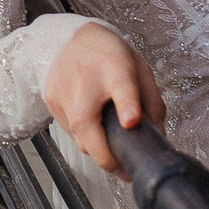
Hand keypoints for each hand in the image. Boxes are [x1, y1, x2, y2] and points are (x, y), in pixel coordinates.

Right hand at [43, 22, 164, 177]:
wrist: (72, 38)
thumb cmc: (109, 54)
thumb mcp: (139, 70)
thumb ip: (152, 103)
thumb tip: (158, 137)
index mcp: (115, 68)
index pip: (121, 86)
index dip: (127, 105)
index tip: (131, 121)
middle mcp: (85, 80)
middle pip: (87, 123)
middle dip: (105, 155)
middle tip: (122, 170)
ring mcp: (63, 91)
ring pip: (78, 137)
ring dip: (95, 149)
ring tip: (110, 151)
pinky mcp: (51, 101)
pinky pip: (68, 131)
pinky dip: (83, 137)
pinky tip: (92, 130)